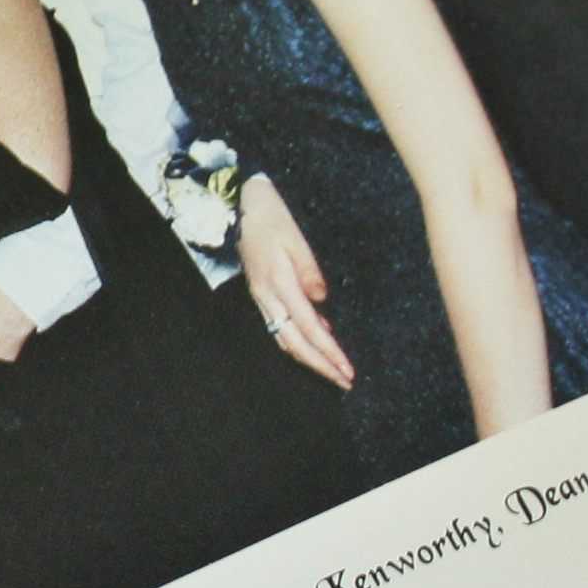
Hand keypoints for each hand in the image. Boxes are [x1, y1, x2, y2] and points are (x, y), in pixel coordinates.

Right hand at [237, 174, 352, 388]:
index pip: (308, 327)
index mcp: (278, 283)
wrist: (240, 206)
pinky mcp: (261, 294)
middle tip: (344, 381)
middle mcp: (267, 297)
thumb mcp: (295, 238)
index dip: (328, 351)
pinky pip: (280, 326)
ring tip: (332, 370)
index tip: (347, 369)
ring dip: (309, 359)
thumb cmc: (270, 216)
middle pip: (295, 343)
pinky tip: (317, 340)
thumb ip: (309, 270)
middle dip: (320, 365)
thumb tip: (321, 300)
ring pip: (284, 339)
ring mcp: (261, 297)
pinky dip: (298, 340)